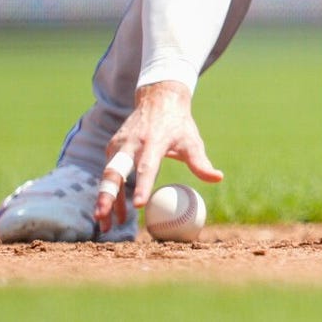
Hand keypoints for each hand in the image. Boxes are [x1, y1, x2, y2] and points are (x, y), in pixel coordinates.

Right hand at [94, 80, 223, 232]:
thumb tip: (217, 178)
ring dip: (104, 199)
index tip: (138, 205)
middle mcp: (132, 143)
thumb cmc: (178, 125)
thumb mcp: (192, 141)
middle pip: (115, 172)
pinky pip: (109, 173)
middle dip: (107, 195)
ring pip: (108, 175)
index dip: (142, 186)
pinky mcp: (112, 147)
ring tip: (104, 224)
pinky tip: (111, 212)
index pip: (146, 166)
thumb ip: (200, 162)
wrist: (158, 99)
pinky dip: (108, 193)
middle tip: (103, 217)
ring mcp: (119, 144)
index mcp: (153, 141)